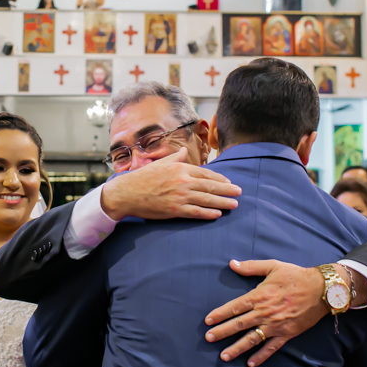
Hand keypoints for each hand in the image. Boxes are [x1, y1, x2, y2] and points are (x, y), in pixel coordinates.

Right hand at [100, 148, 240, 220]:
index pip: (206, 174)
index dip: (220, 179)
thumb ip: (175, 157)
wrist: (127, 193)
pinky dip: (208, 213)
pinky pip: (196, 212)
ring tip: (234, 205)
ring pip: (207, 200)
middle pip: (210, 186)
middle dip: (227, 190)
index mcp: (180, 168)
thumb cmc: (143, 178)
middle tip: (239, 193)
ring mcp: (180, 196)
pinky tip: (217, 214)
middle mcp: (183, 181)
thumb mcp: (160, 163)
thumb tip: (184, 152)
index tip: (229, 182)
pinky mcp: (175, 210)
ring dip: (223, 202)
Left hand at [204, 260, 327, 366]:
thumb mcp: (272, 266)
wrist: (321, 290)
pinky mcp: (286, 334)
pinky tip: (250, 363)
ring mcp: (275, 326)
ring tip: (224, 356)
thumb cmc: (295, 276)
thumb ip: (250, 267)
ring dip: (236, 348)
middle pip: (239, 324)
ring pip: (252, 339)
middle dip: (222, 332)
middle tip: (208, 339)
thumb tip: (231, 263)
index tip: (207, 321)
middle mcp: (264, 313)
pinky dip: (261, 356)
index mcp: (258, 296)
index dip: (220, 314)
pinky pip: (271, 348)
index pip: (234, 307)